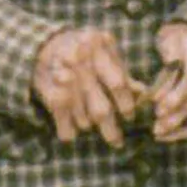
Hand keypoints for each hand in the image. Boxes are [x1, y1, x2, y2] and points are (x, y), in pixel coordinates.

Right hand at [33, 28, 145, 146]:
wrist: (44, 45)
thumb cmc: (84, 51)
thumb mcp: (104, 53)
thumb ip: (121, 71)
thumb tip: (142, 92)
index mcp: (100, 46)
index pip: (118, 84)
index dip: (126, 104)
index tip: (129, 117)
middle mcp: (81, 60)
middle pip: (100, 108)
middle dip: (110, 129)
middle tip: (117, 141)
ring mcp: (63, 76)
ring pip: (84, 119)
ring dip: (88, 124)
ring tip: (88, 122)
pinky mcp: (49, 92)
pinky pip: (64, 124)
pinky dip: (69, 132)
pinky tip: (72, 131)